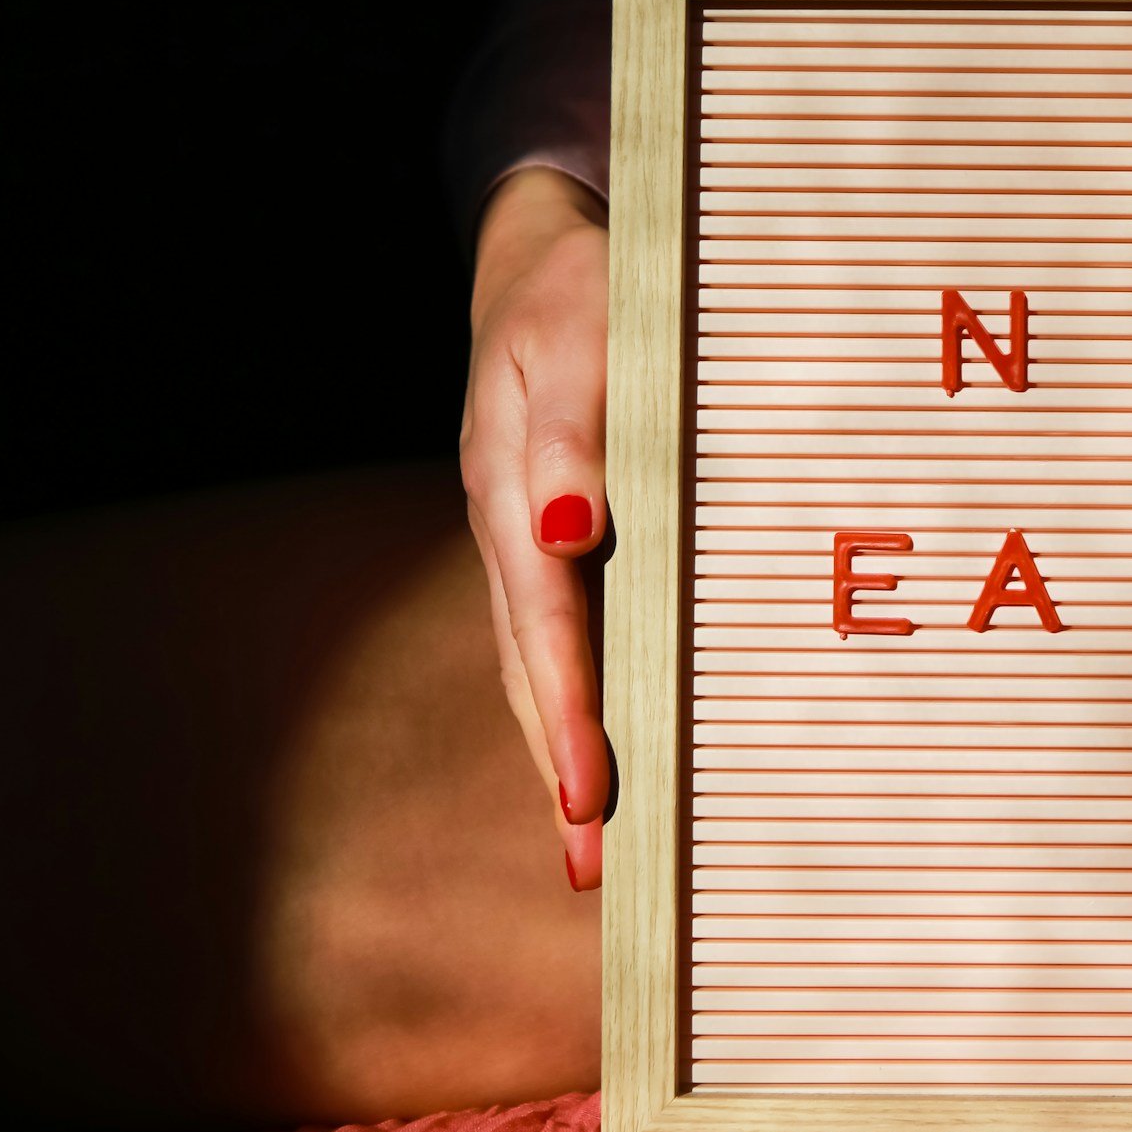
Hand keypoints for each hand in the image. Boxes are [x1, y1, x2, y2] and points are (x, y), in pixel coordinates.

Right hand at [460, 167, 611, 891]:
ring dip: (572, 756)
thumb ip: (575, 433)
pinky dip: (589, 703)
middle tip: (599, 873)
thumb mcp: (581, 335)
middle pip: (535, 670)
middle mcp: (517, 533)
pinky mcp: (565, 544)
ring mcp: (534, 544)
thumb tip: (572, 530)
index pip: (545, 623)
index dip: (567, 714)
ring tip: (603, 856)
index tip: (592, 798)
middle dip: (564, 773)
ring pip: (547, 666)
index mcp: (515, 492)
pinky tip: (616, 761)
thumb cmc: (585, 288)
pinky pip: (574, 635)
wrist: (554, 258)